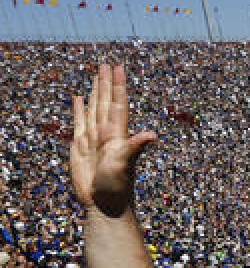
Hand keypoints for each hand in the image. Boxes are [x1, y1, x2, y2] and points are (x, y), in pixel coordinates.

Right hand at [70, 63, 156, 216]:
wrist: (105, 204)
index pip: (118, 103)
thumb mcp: (126, 164)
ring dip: (95, 92)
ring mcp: (94, 138)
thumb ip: (136, 147)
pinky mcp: (80, 146)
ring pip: (94, 108)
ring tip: (96, 75)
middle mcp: (107, 132)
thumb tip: (152, 135)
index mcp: (117, 134)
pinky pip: (79, 121)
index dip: (118, 85)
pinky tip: (79, 98)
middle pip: (106, 101)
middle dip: (106, 83)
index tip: (118, 67)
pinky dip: (79, 108)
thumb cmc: (117, 187)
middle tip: (106, 63)